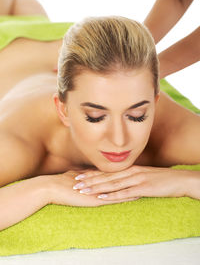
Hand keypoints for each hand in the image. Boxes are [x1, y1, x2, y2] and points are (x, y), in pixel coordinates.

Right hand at [47, 170, 138, 206]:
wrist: (52, 188)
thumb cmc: (60, 183)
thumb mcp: (75, 177)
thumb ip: (84, 175)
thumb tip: (88, 174)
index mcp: (96, 175)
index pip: (114, 172)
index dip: (126, 170)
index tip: (137, 168)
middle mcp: (100, 180)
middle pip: (121, 177)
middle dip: (134, 175)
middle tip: (147, 173)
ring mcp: (100, 189)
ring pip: (121, 187)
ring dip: (134, 186)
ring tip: (147, 185)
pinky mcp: (97, 199)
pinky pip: (115, 198)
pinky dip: (127, 197)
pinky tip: (137, 197)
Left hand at [73, 165, 191, 200]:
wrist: (177, 180)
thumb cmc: (160, 178)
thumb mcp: (143, 175)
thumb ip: (130, 177)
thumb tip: (118, 180)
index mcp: (129, 169)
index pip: (107, 172)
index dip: (92, 174)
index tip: (79, 175)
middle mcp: (130, 172)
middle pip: (106, 177)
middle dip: (89, 180)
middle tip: (74, 183)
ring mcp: (136, 180)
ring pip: (112, 184)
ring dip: (96, 187)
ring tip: (82, 190)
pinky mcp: (142, 188)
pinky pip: (124, 193)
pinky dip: (112, 195)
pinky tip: (101, 197)